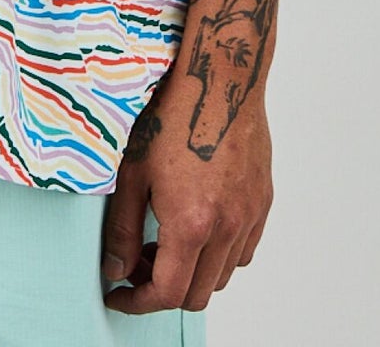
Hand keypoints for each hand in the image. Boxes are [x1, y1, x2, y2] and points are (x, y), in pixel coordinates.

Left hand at [100, 73, 272, 314]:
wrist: (220, 77)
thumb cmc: (172, 114)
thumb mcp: (133, 171)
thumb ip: (124, 229)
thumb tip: (117, 269)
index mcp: (192, 223)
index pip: (168, 293)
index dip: (139, 302)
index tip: (120, 294)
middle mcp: (227, 227)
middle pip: (197, 294)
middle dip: (163, 289)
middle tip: (139, 263)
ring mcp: (249, 216)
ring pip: (222, 275)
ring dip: (193, 272)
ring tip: (166, 240)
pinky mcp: (262, 202)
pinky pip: (243, 250)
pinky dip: (219, 254)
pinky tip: (197, 224)